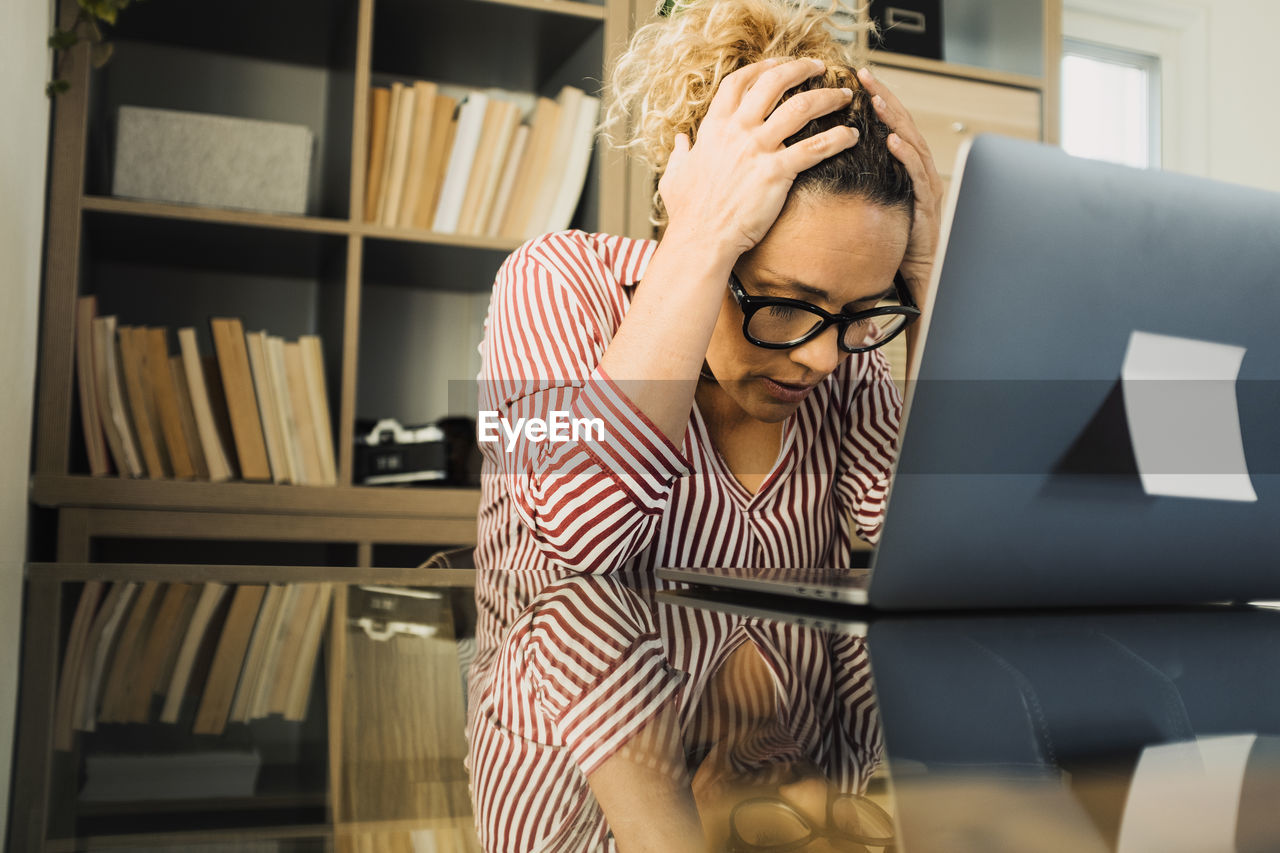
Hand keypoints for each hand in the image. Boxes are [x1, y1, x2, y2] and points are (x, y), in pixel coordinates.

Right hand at [659, 57, 859, 259]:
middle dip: (801, 69)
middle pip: (774, 83)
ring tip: (843, 96)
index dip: (761, 67)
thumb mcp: (674, 175)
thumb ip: (680, 153)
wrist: (701, 238)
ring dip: (826, 97)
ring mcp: (758, 149)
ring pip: (801, 107)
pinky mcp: (777, 172)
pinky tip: (851, 135)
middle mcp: (737, 131)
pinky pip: (815, 147)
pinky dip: (838, 138)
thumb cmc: (688, 212)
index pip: (738, 82)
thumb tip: (680, 141)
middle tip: (820, 67)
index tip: (778, 63)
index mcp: (714, 127)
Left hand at [857, 67, 943, 304]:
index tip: (858, 81)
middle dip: (884, 98)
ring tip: (876, 100)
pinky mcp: (928, 204)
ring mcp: (927, 186)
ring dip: (894, 119)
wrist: (920, 277)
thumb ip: (865, 184)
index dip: (877, 102)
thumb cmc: (897, 244)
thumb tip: (830, 167)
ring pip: (911, 143)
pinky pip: (917, 173)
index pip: (891, 126)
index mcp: (906, 169)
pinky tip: (892, 139)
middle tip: (865, 77)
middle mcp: (920, 172)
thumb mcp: (876, 207)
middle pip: (902, 126)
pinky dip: (905, 154)